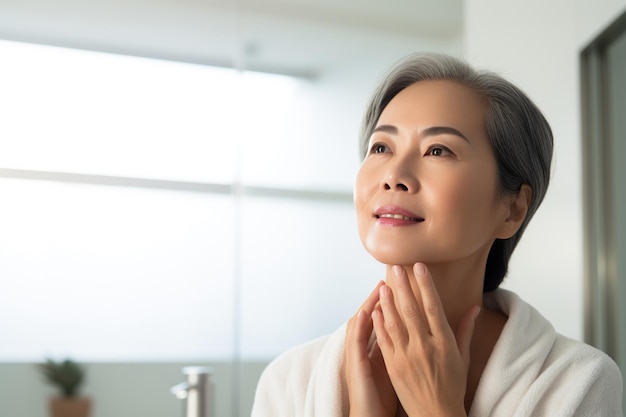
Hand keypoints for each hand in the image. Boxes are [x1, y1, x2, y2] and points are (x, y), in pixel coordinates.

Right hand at [345, 281, 397, 416]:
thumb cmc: (382, 398)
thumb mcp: (394, 371)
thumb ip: (402, 351)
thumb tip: (416, 339)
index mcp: (378, 350)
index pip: (385, 322)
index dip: (392, 305)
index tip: (403, 289)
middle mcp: (366, 350)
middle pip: (372, 318)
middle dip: (381, 298)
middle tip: (390, 280)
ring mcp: (359, 356)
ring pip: (362, 324)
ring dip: (370, 304)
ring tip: (380, 288)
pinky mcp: (356, 366)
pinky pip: (357, 342)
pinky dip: (362, 325)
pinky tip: (368, 311)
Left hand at [372, 264, 479, 416]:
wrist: (436, 414)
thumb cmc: (451, 386)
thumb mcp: (462, 357)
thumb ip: (465, 330)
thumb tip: (475, 308)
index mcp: (444, 343)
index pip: (433, 307)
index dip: (426, 285)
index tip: (420, 267)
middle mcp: (425, 347)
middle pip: (411, 310)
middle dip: (403, 286)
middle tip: (396, 266)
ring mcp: (407, 356)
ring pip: (395, 322)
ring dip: (388, 301)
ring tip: (383, 283)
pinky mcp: (393, 365)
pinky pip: (384, 340)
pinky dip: (379, 323)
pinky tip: (375, 308)